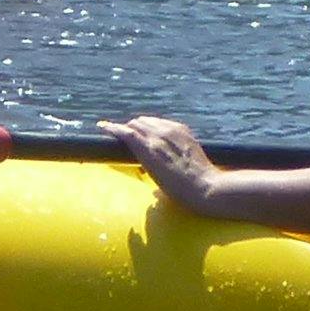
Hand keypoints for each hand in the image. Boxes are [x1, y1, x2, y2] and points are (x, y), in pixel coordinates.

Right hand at [103, 114, 222, 207]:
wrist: (206, 187)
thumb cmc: (179, 190)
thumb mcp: (155, 177)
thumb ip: (144, 159)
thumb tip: (139, 155)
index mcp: (150, 149)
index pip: (126, 131)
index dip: (112, 128)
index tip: (103, 126)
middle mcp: (160, 136)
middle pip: (136, 123)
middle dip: (127, 128)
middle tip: (124, 137)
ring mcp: (173, 131)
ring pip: (149, 120)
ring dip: (141, 125)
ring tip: (140, 135)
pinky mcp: (183, 130)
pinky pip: (163, 122)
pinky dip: (155, 125)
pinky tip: (157, 134)